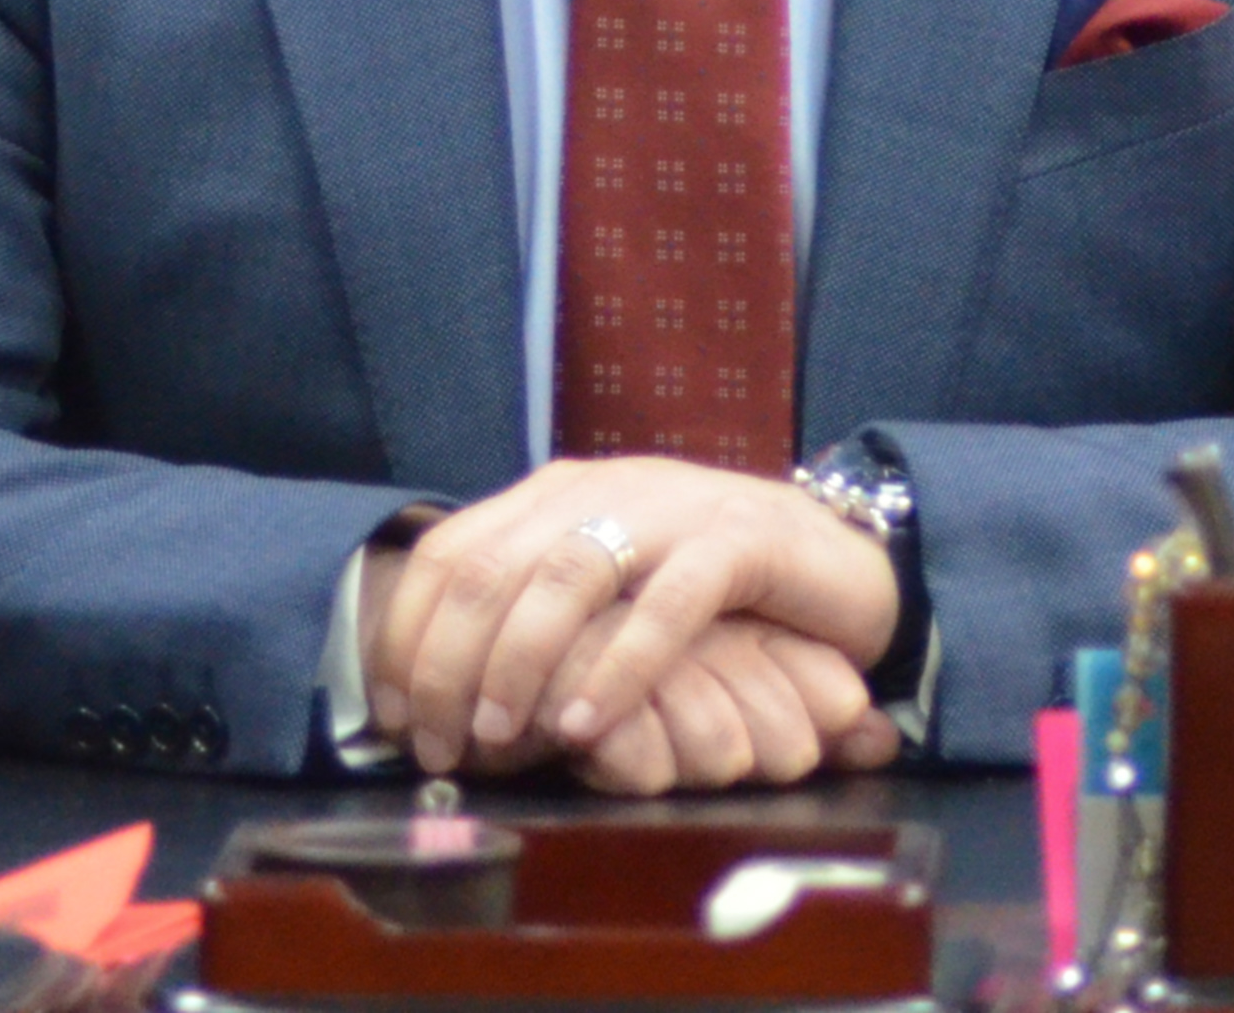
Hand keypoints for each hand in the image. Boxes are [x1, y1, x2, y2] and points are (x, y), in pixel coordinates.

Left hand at [364, 456, 898, 775]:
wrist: (841, 558)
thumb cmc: (709, 592)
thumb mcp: (609, 594)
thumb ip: (537, 616)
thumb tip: (440, 695)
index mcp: (558, 495)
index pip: (452, 553)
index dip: (409, 634)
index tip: (392, 716)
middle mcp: (603, 488)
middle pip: (492, 568)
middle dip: (449, 663)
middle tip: (442, 745)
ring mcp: (671, 508)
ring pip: (565, 577)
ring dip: (518, 663)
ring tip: (503, 736)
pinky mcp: (738, 538)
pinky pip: (665, 603)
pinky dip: (617, 667)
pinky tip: (586, 722)